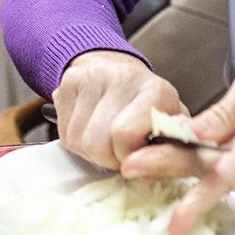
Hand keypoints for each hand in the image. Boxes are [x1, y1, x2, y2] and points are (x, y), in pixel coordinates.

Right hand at [53, 49, 185, 170]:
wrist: (116, 66)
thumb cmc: (146, 103)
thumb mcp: (169, 123)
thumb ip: (170, 147)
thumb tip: (156, 167)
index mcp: (156, 90)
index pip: (124, 134)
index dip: (128, 157)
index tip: (135, 156)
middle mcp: (122, 76)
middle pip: (98, 144)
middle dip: (108, 158)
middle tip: (120, 150)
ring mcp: (90, 76)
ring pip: (78, 142)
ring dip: (91, 151)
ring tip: (106, 138)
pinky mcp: (68, 82)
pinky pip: (63, 132)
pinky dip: (76, 139)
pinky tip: (90, 127)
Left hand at [121, 41, 234, 234]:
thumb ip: (224, 111)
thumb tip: (188, 134)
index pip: (232, 176)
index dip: (199, 199)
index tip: (174, 224)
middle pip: (217, 174)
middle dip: (172, 169)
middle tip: (130, 165)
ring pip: (221, 172)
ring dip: (186, 162)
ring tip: (145, 153)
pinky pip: (232, 169)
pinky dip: (207, 160)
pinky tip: (178, 150)